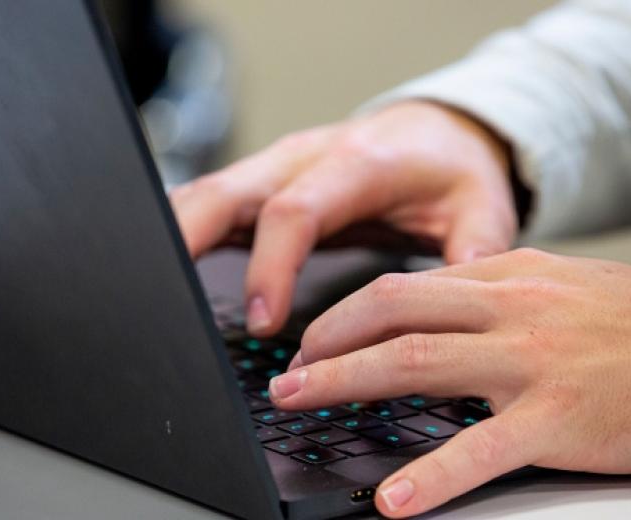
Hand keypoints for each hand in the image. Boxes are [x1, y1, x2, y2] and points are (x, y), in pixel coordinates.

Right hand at [169, 101, 515, 335]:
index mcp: (358, 164)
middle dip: (187, 238)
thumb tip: (458, 305)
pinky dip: (187, 230)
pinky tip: (170, 264)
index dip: (271, 264)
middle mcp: (307, 158)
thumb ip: (474, 249)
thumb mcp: (481, 206)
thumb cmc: (452, 170)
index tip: (261, 320)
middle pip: (228, 190)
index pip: (295, 210)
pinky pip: (216, 202)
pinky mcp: (268, 183)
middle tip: (163, 296)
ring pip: (208, 191)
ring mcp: (280, 167)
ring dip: (174, 232)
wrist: (436, 133)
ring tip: (149, 284)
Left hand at [269, 248, 630, 516]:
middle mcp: (511, 309)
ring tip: (303, 402)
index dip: (347, 313)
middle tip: (288, 372)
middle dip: (328, 342)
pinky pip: (481, 448)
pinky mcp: (558, 418)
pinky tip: (394, 499)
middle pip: (394, 315)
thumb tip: (442, 299)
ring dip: (347, 383)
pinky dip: (433, 475)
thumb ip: (498, 289)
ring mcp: (531, 361)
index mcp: (507, 277)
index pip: (404, 287)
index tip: (315, 338)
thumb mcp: (561, 283)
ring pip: (418, 364)